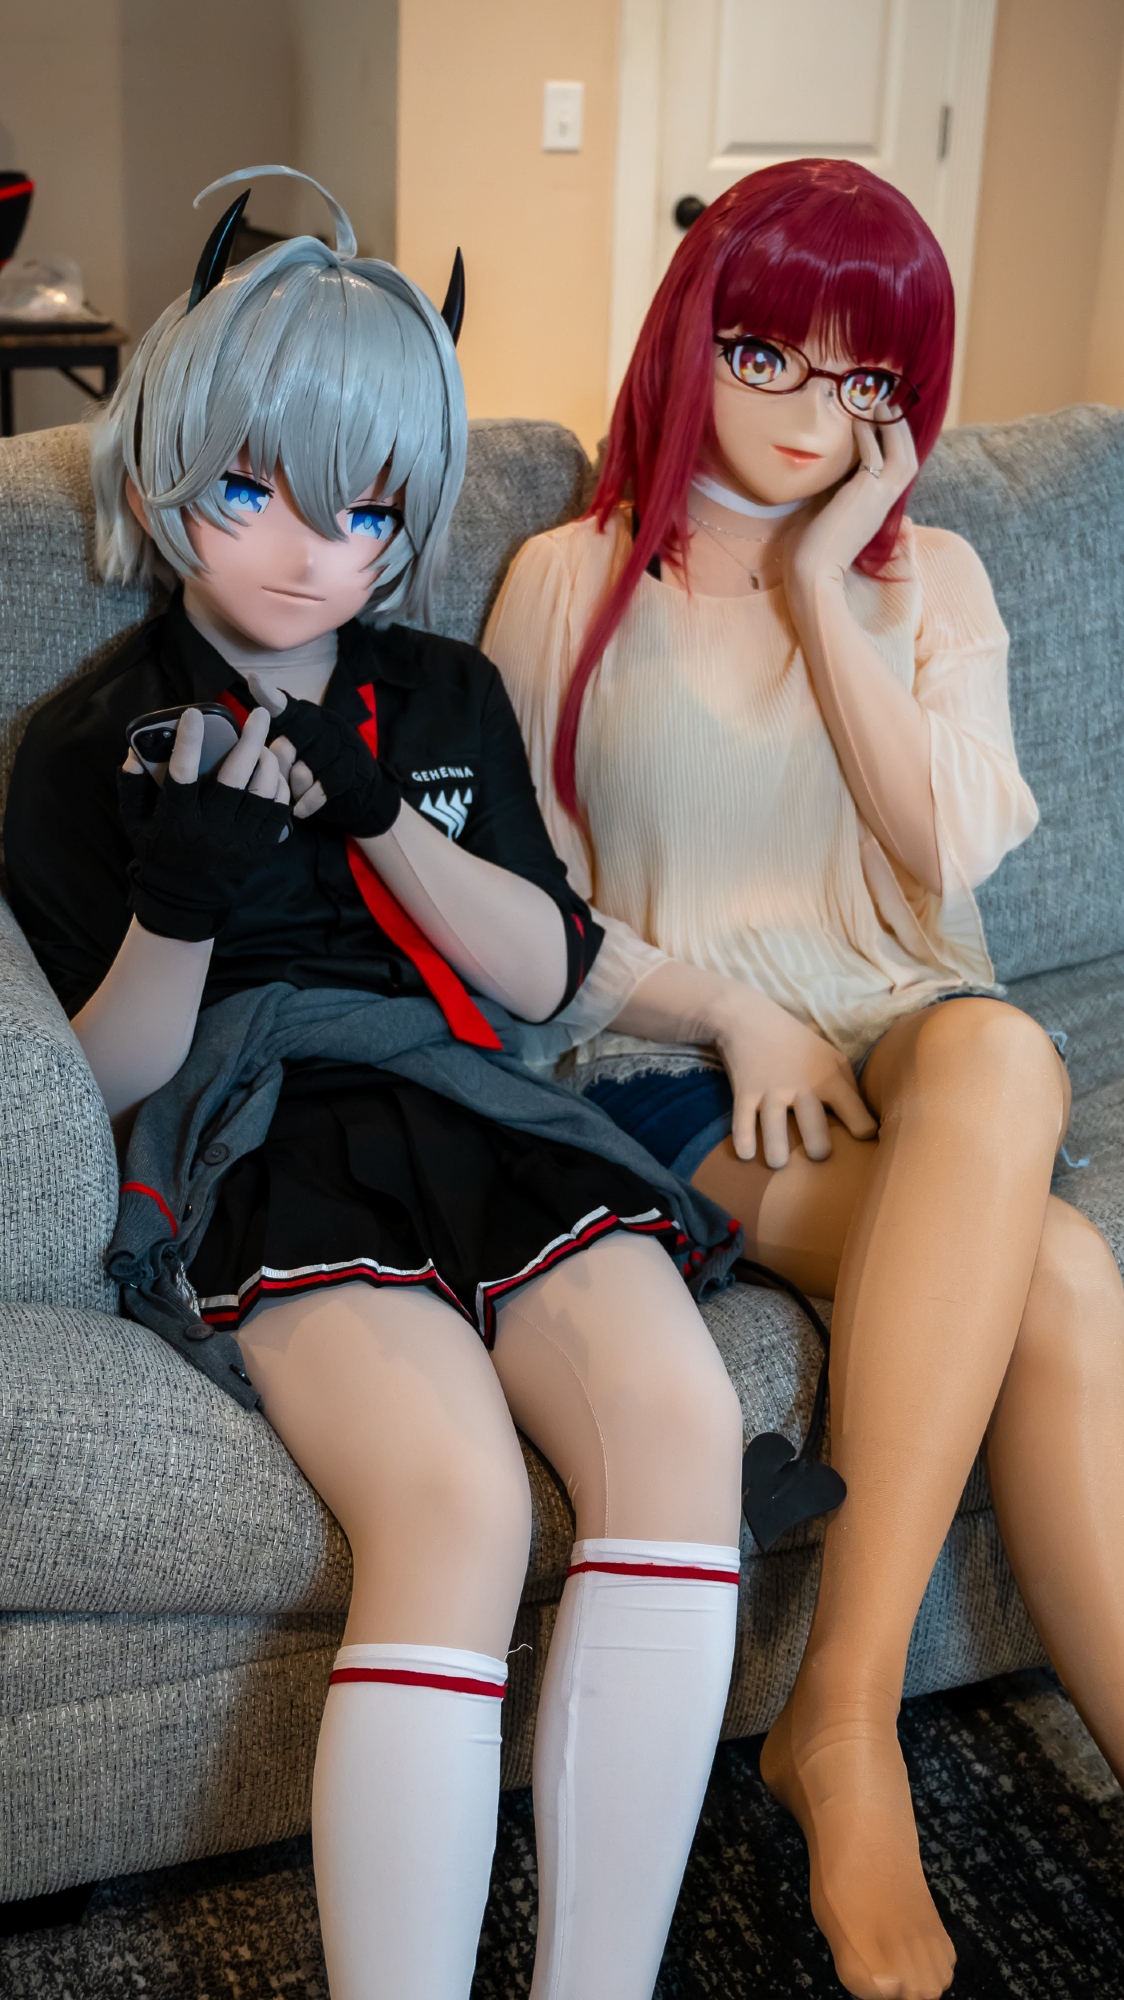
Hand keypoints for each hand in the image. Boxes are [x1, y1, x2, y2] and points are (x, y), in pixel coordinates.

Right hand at [118, 706, 290, 941]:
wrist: (187, 898)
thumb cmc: (160, 852)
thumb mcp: (135, 822)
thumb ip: (132, 785)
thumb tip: (134, 750)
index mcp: (178, 820)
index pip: (182, 775)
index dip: (188, 743)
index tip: (193, 714)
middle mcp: (211, 829)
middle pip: (235, 778)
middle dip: (249, 741)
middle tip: (259, 715)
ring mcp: (239, 840)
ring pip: (262, 792)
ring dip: (268, 764)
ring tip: (266, 745)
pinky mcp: (259, 848)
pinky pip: (278, 812)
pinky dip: (279, 789)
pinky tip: (274, 773)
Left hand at [246, 673, 400, 834]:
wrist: (360, 789)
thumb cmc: (315, 769)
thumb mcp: (295, 752)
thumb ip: (276, 747)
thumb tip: (257, 753)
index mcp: (304, 716)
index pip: (281, 704)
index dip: (267, 694)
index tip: (254, 680)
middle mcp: (324, 723)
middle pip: (284, 746)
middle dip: (276, 771)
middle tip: (279, 781)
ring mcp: (341, 745)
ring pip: (302, 772)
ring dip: (294, 790)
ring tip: (294, 794)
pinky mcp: (353, 769)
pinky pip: (320, 790)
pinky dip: (308, 803)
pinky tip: (301, 809)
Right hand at [710, 984, 876, 1167]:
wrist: (750, 1019)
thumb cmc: (798, 1043)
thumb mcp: (831, 1056)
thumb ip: (849, 1087)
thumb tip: (866, 1122)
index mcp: (830, 1079)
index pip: (857, 1116)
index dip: (865, 1134)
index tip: (863, 1143)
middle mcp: (802, 1088)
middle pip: (815, 1132)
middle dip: (818, 1150)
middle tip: (817, 1155)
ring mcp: (771, 1092)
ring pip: (775, 1136)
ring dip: (778, 1155)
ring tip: (779, 1163)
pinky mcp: (744, 1094)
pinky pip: (742, 1127)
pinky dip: (744, 1145)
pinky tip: (748, 1155)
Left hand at [786, 417, 918, 593]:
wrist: (813, 569)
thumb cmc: (815, 547)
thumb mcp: (831, 510)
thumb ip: (837, 489)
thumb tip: (827, 467)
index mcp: (879, 507)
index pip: (898, 471)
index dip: (896, 446)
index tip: (885, 425)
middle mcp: (885, 502)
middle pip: (909, 458)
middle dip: (901, 430)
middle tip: (888, 406)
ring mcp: (880, 498)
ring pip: (901, 455)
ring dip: (893, 428)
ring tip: (880, 406)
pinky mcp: (867, 495)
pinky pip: (873, 456)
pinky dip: (868, 436)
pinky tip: (858, 423)